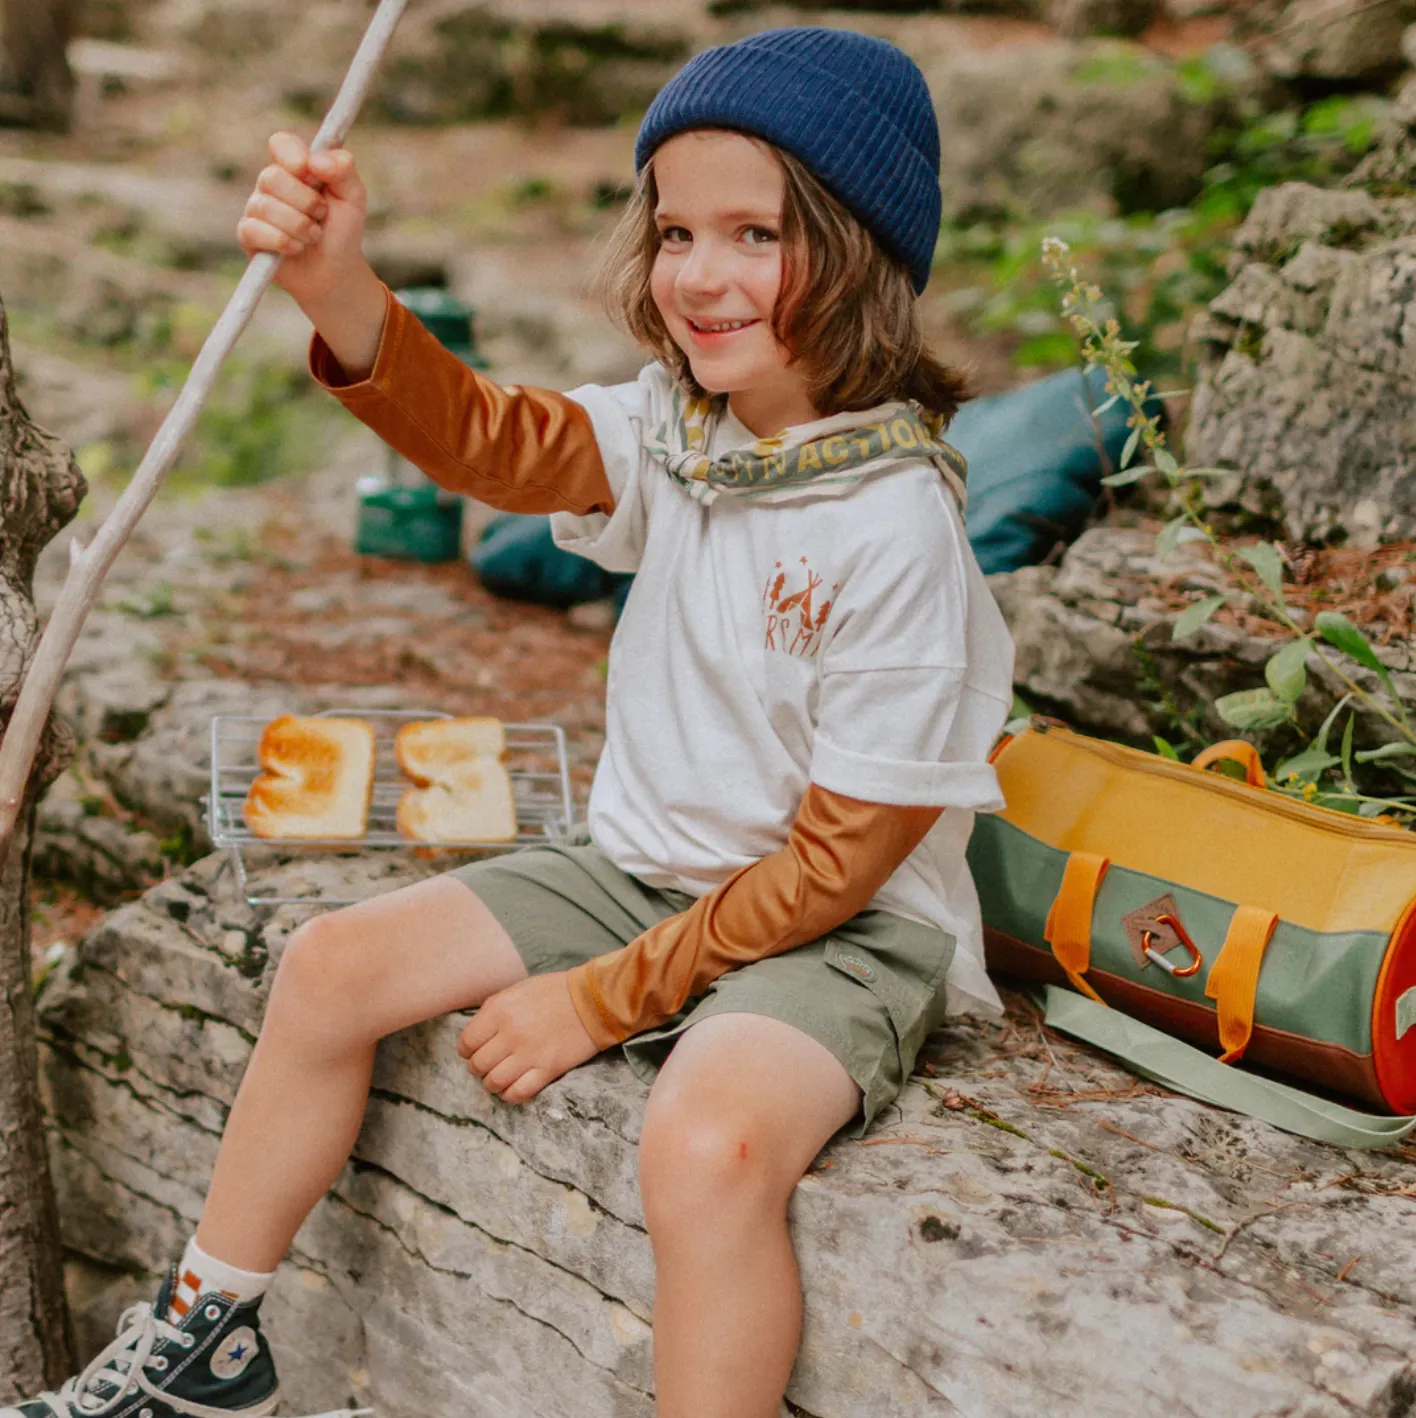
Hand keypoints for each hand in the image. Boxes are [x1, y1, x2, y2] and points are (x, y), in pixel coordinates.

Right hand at [237, 131, 369, 306]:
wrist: (336, 272)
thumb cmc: (342, 231)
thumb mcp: (353, 196)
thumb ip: (343, 169)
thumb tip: (315, 160)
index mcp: (295, 167)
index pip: (281, 143)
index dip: (292, 155)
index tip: (309, 171)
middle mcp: (271, 183)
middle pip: (272, 177)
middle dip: (305, 202)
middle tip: (321, 215)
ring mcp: (257, 208)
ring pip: (266, 206)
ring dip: (299, 226)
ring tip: (313, 236)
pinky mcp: (248, 235)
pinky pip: (256, 231)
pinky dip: (283, 242)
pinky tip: (296, 248)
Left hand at [456, 972, 599, 1104]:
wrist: (593, 1000)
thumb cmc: (555, 991)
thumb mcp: (518, 990)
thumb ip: (493, 1010)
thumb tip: (476, 1033)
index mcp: (499, 1010)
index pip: (467, 1043)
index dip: (467, 1050)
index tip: (473, 1051)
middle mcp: (510, 1034)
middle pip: (477, 1065)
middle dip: (478, 1068)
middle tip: (487, 1065)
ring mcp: (529, 1054)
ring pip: (493, 1082)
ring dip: (492, 1083)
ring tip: (499, 1078)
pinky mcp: (547, 1070)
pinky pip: (517, 1093)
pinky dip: (510, 1094)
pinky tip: (513, 1088)